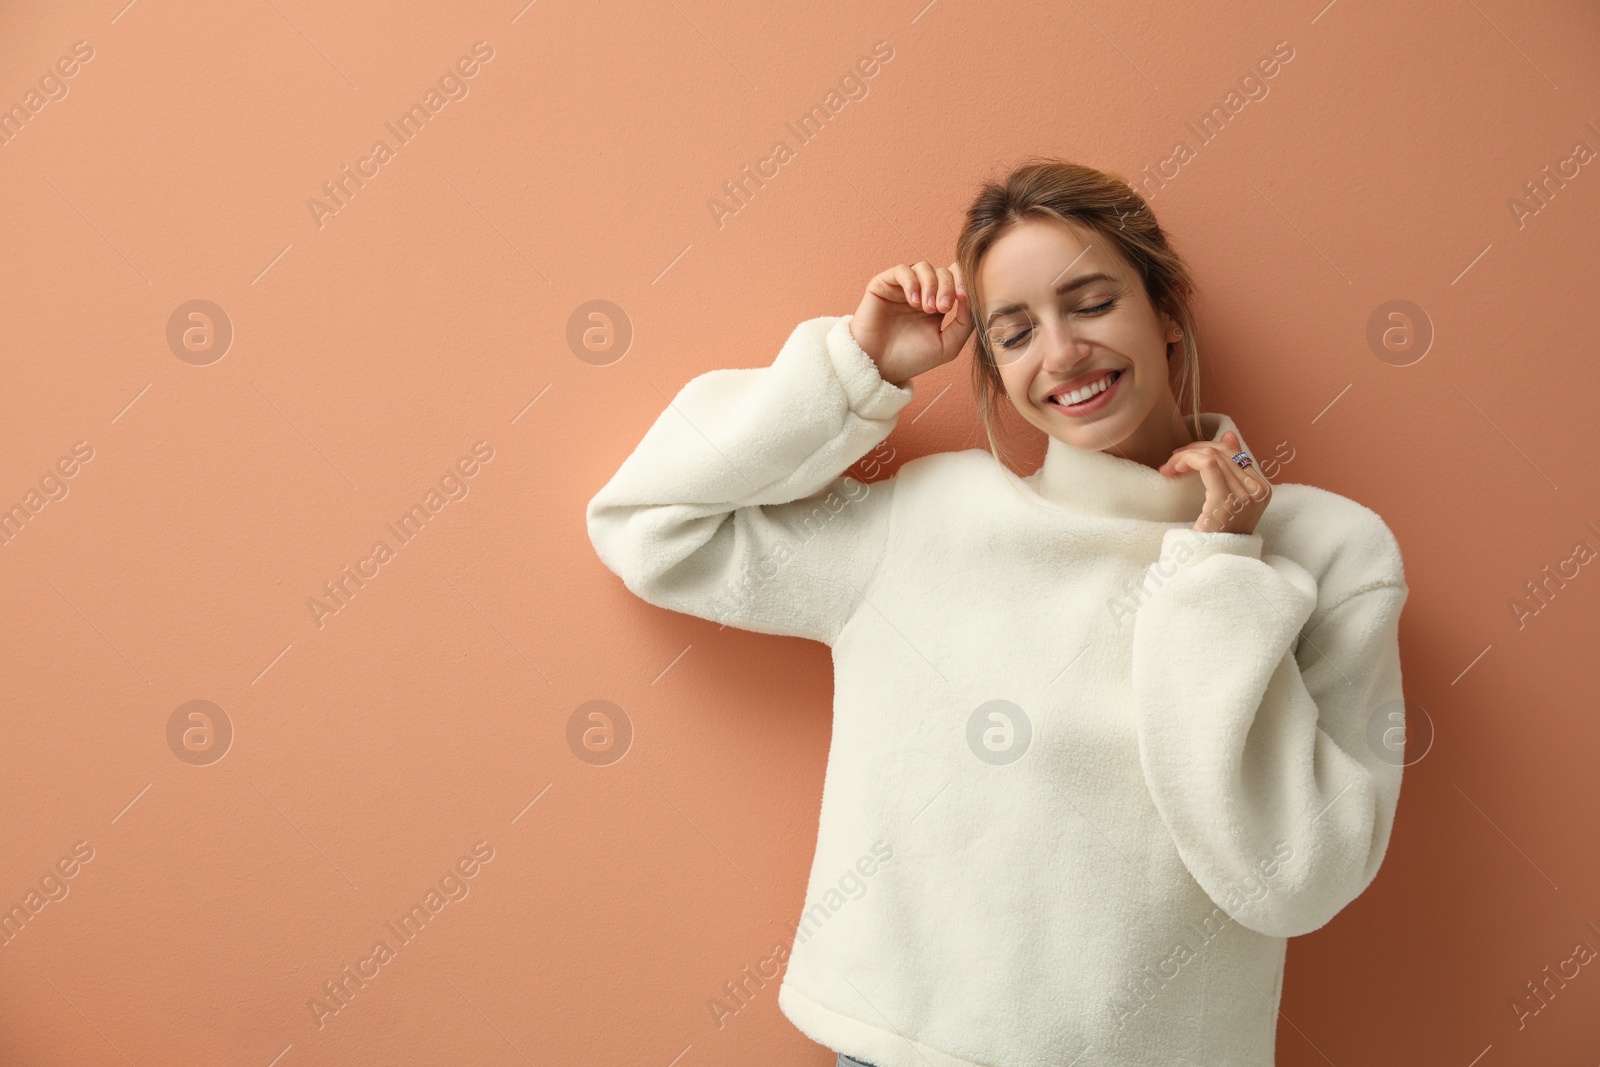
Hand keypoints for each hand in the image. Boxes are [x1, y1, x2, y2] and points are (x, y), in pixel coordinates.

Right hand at [848, 261, 974, 387]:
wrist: (879, 368)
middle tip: (943, 308)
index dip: (963, 282)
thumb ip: (965, 322)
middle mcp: (921, 293)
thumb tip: (972, 297)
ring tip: (926, 307)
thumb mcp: (948, 345)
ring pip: (924, 267)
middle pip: (942, 272)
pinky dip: (911, 282)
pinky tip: (913, 301)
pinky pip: (901, 270)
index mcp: (938, 305)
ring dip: (931, 284)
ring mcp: (902, 288)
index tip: (964, 298)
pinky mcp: (883, 285)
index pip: (956, 280)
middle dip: (947, 286)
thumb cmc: (912, 359)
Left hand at [1158, 429, 1271, 534]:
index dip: (1207, 448)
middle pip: (1224, 451)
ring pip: (1213, 454)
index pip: (1235, 453)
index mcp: (1262, 489)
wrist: (1211, 566)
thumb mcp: (1225, 501)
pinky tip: (1173, 469)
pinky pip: (1206, 463)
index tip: (1184, 457)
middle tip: (1171, 461)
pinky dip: (1187, 460)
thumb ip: (1229, 470)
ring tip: (1169, 467)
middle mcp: (1259, 490)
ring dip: (1185, 456)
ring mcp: (1246, 496)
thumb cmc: (1215, 538)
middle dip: (1193, 450)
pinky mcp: (1226, 501)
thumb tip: (1229, 434)